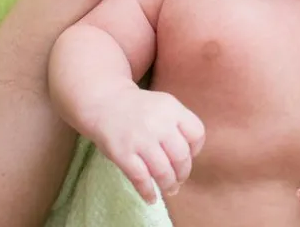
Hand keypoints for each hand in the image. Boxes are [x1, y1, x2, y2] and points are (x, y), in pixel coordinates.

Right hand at [86, 88, 205, 203]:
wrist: (103, 103)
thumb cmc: (138, 109)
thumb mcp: (163, 106)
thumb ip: (178, 125)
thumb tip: (190, 157)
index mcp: (172, 108)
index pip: (196, 133)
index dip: (196, 149)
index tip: (189, 157)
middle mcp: (158, 123)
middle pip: (181, 156)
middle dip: (183, 173)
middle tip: (179, 180)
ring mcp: (140, 139)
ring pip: (163, 171)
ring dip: (169, 185)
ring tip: (170, 190)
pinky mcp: (122, 153)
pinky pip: (140, 178)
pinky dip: (148, 192)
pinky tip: (151, 198)